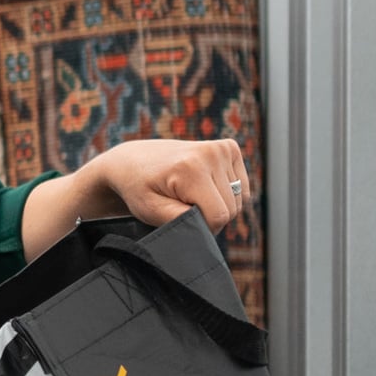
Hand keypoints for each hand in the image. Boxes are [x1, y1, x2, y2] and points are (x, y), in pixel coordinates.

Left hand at [93, 136, 250, 231]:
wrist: (133, 161)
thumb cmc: (140, 188)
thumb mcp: (151, 210)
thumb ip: (181, 220)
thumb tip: (209, 225)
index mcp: (192, 168)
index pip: (219, 216)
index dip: (204, 227)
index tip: (183, 220)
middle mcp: (211, 153)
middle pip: (231, 208)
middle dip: (210, 217)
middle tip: (183, 208)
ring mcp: (222, 148)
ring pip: (238, 199)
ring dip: (218, 204)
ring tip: (190, 195)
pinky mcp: (228, 148)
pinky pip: (242, 186)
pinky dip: (226, 193)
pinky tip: (204, 186)